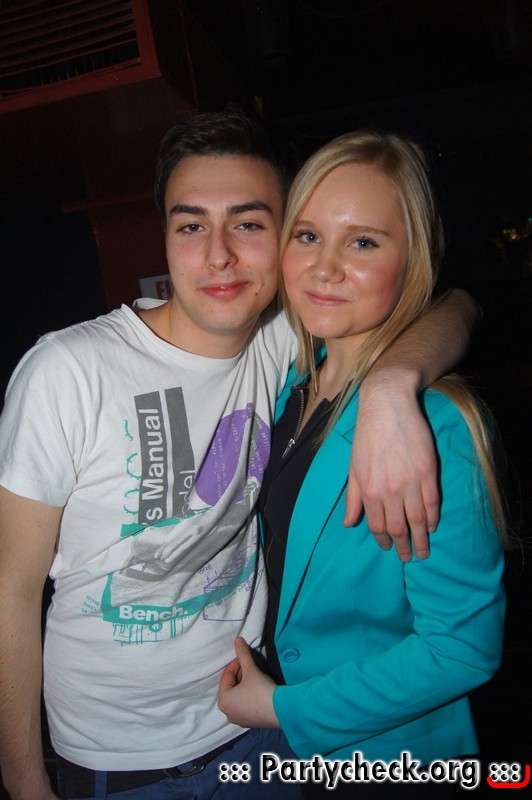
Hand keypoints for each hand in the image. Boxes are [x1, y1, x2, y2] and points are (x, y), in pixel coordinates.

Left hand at [218, 638, 279, 727]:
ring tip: (255, 675)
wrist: (281, 710)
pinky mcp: (250, 722)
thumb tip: (237, 639)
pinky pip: (245, 704)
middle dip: (240, 674)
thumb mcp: (251, 670)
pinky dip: (249, 695)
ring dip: (244, 684)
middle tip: (250, 665)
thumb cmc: (261, 690)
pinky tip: (258, 688)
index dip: (236, 663)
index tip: (245, 656)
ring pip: (238, 696)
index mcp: (223, 701)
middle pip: (231, 686)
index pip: (226, 675)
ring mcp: (239, 720)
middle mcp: (227, 713)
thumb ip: (243, 654)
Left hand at [345, 376, 439, 559]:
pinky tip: (431, 527)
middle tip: (409, 558)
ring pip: (417, 520)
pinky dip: (432, 518)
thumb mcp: (353, 468)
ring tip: (423, 551)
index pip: (378, 525)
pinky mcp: (428, 472)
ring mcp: (410, 482)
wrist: (388, 406)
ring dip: (421, 539)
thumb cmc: (367, 436)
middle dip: (404, 547)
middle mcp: (389, 491)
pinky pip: (432, 503)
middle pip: (399, 528)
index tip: (388, 549)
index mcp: (369, 490)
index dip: (383, 541)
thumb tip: (349, 524)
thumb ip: (353, 498)